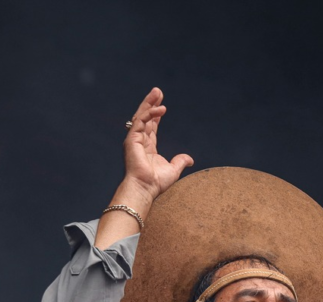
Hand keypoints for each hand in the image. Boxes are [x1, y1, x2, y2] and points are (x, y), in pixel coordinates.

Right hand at [96, 88, 193, 248]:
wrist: (145, 188)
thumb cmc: (156, 182)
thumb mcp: (174, 169)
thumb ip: (180, 162)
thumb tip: (190, 159)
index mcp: (147, 146)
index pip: (151, 126)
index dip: (156, 114)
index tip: (162, 104)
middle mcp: (139, 140)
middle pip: (145, 117)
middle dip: (151, 103)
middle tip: (158, 91)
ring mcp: (134, 139)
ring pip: (141, 116)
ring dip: (149, 103)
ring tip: (157, 92)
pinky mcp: (132, 139)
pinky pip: (140, 122)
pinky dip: (150, 114)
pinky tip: (161, 109)